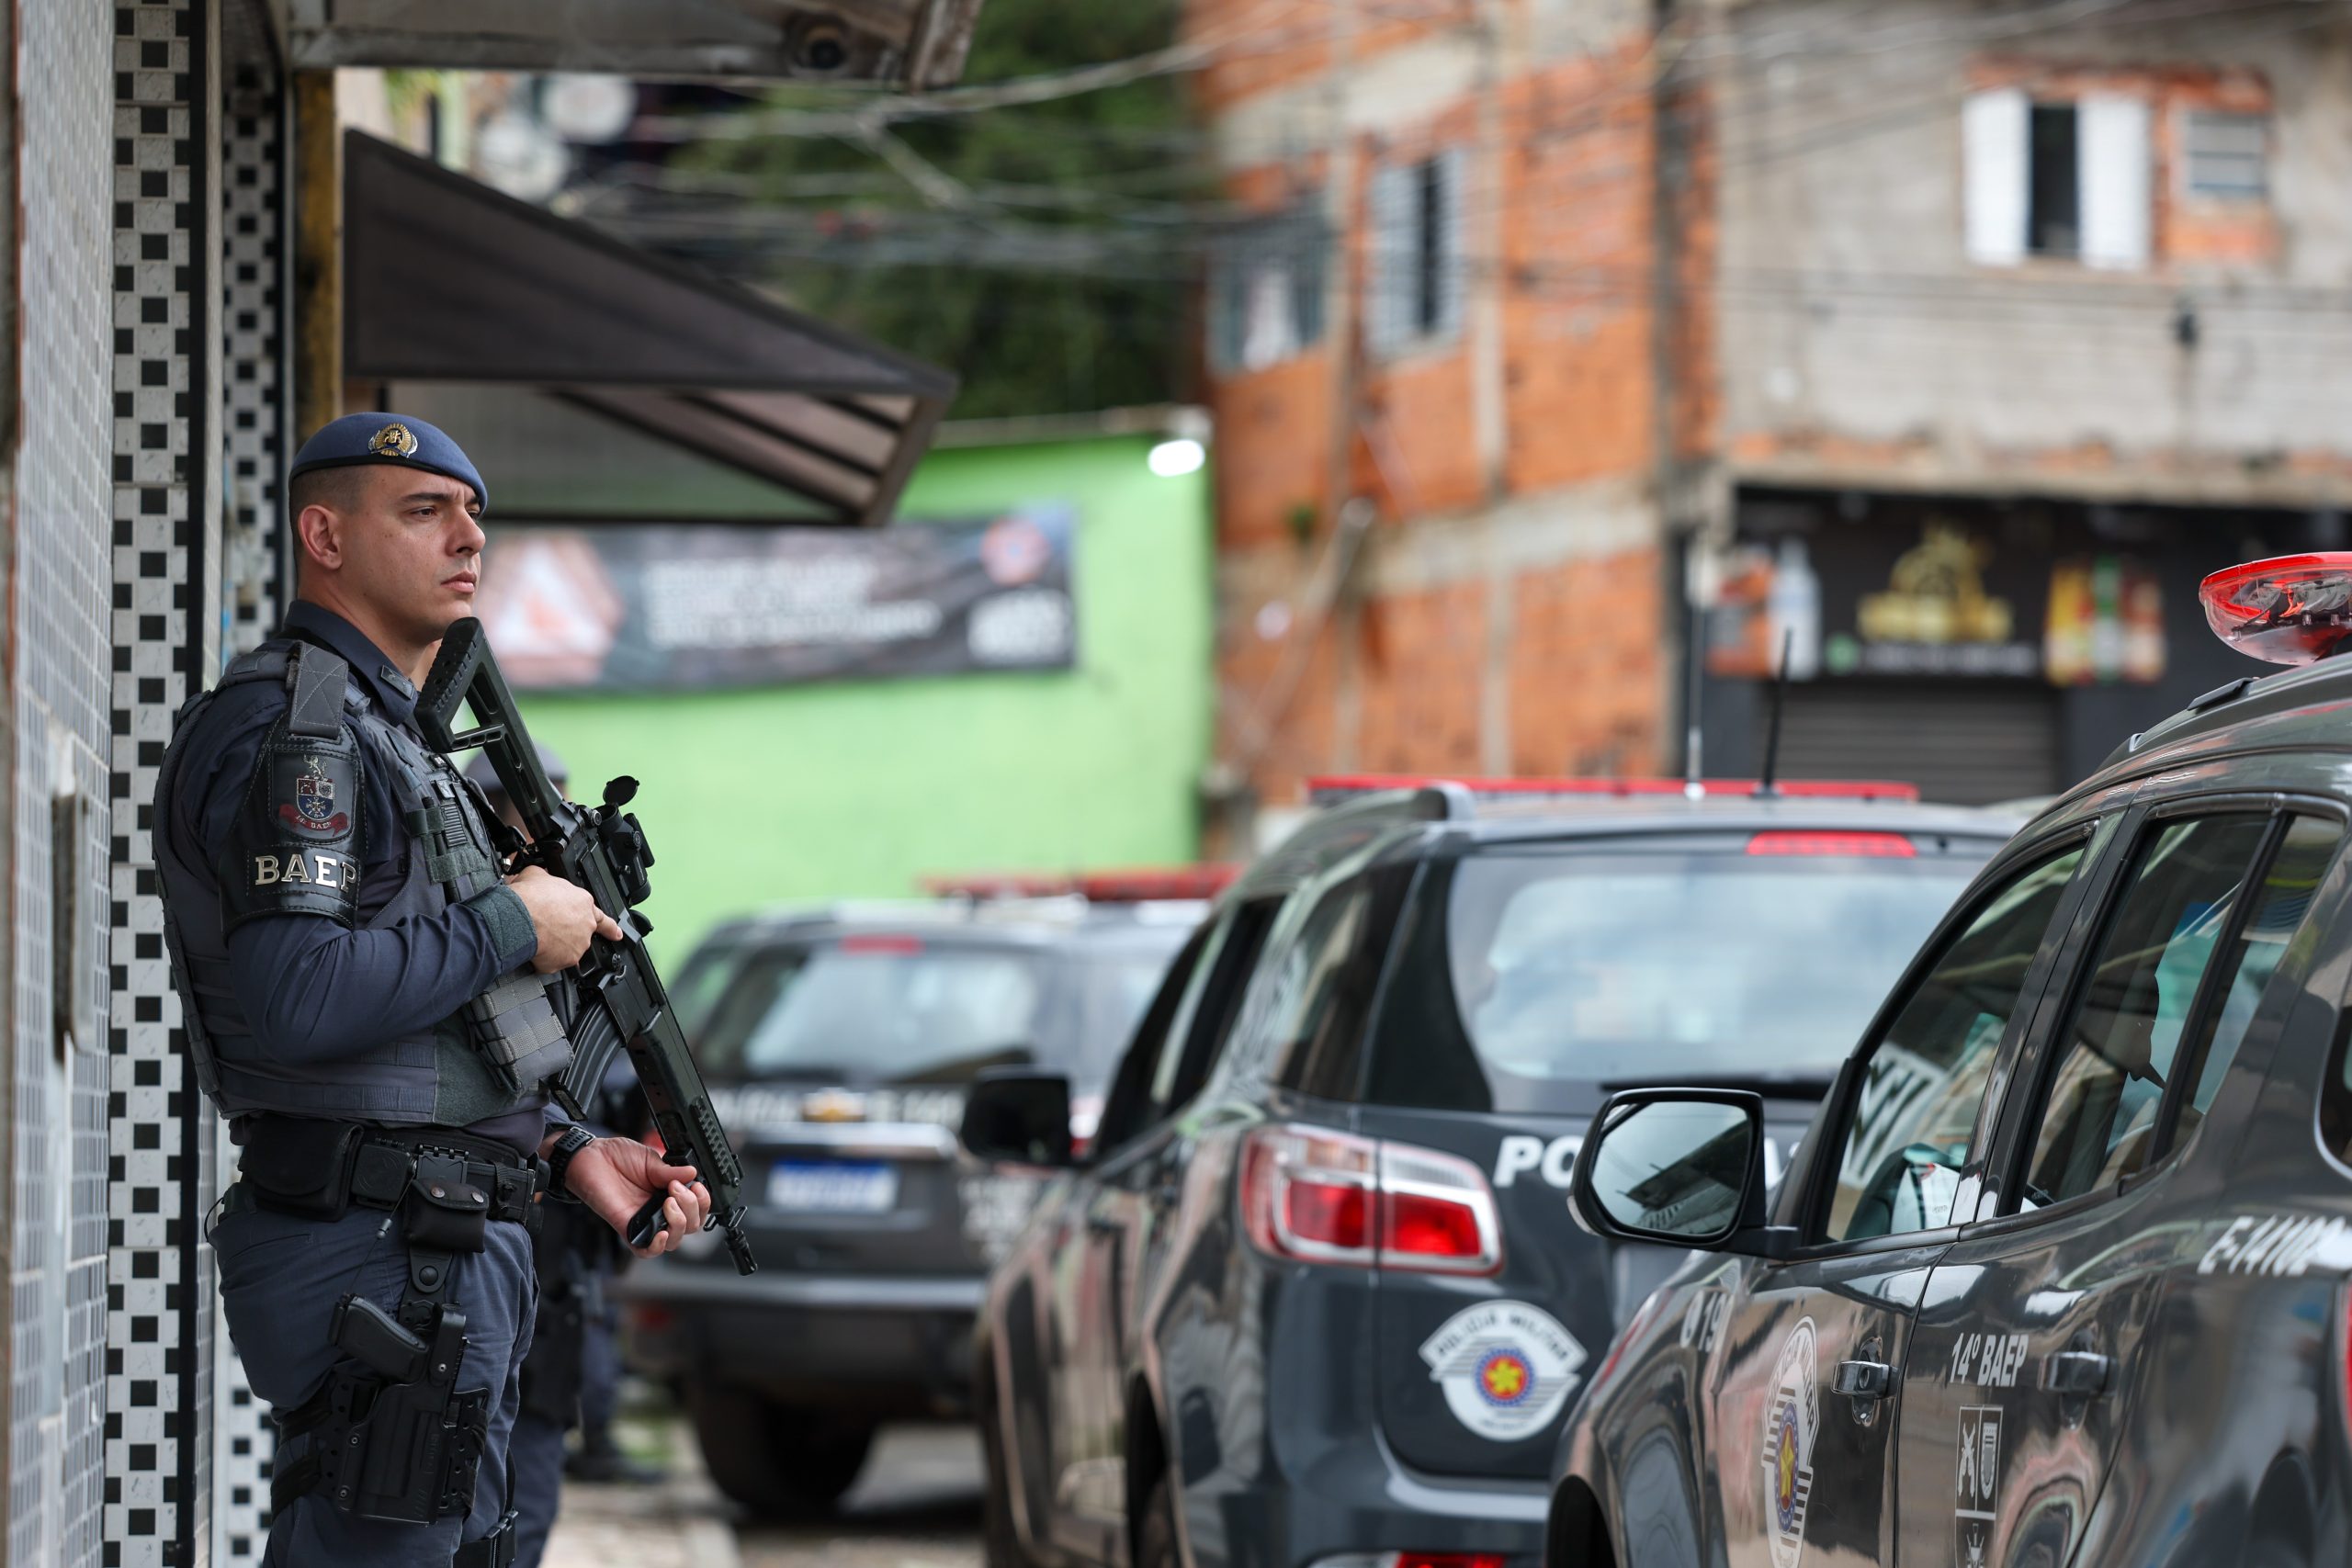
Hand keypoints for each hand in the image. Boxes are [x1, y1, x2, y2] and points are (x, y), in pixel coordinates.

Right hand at [506, 864, 621, 972]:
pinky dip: (544, 958)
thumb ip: (546, 881)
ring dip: (555, 946)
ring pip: (568, 949)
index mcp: (582, 903)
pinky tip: (535, 948)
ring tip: (538, 936)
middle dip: (568, 934)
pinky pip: (554, 962)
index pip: (602, 917)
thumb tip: (539, 879)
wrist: (521, 918)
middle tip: (550, 930)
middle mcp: (585, 925)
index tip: (617, 934)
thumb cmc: (530, 898)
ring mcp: (578, 945)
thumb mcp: (538, 876)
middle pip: (581, 934)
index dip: (609, 927)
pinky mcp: (566, 960)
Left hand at [555, 1135, 711, 1258]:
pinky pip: (646, 1250)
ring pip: (674, 1240)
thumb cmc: (617, 1157)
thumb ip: (671, 1170)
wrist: (590, 1158)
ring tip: (668, 1202)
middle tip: (676, 1188)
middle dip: (692, 1208)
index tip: (695, 1185)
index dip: (703, 1200)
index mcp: (670, 1192)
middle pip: (691, 1225)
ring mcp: (645, 1220)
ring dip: (679, 1223)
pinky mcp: (627, 1228)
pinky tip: (661, 1233)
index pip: (697, 1207)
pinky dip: (658, 1246)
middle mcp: (660, 1209)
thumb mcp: (650, 1158)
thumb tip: (693, 1174)